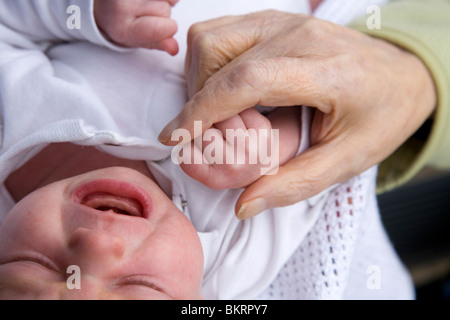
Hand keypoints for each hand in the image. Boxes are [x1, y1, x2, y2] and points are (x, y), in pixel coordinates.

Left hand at [94, 0, 179, 54]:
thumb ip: (158, 43)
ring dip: (165, 0)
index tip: (165, 28)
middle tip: (147, 12)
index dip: (168, 28)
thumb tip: (174, 48)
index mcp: (121, 27)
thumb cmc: (123, 21)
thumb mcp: (137, 39)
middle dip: (163, 12)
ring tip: (149, 2)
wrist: (103, 3)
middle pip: (165, 10)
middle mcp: (121, 4)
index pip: (159, 28)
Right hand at [158, 10, 436, 218]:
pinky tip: (223, 88)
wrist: (402, 75)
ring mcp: (285, 22)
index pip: (246, 80)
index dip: (201, 109)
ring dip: (199, 78)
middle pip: (218, 53)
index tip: (174, 137)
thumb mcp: (347, 161)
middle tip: (211, 135)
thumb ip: (294, 184)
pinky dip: (207, 61)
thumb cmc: (379, 117)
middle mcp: (299, 35)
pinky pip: (221, 31)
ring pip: (211, 37)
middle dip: (198, 100)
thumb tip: (244, 204)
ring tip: (216, 112)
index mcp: (325, 72)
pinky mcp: (275, 20)